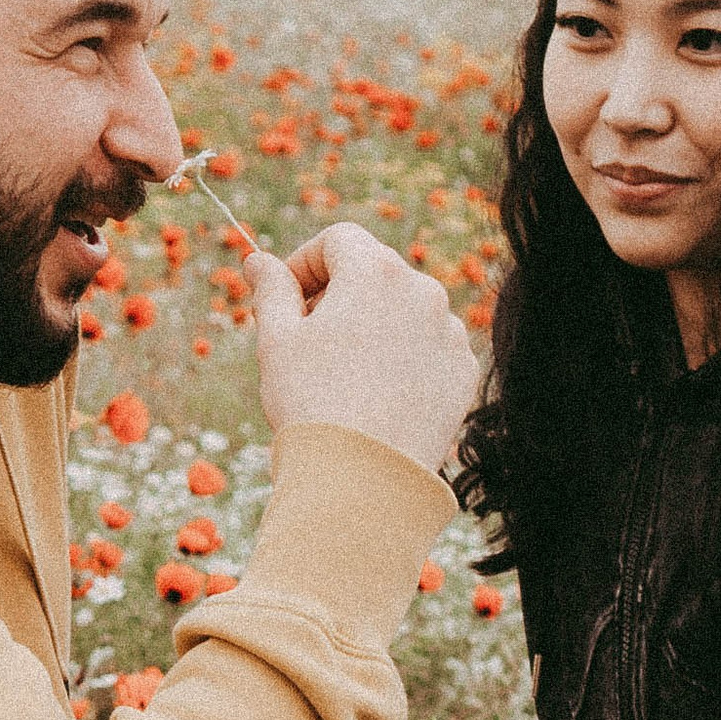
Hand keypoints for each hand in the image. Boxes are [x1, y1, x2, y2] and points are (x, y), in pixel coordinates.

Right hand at [248, 223, 477, 474]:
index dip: (305, 263)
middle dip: (338, 295)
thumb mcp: (277, 340)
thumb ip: (271, 289)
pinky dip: (404, 358)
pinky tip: (377, 394)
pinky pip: (429, 348)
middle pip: (374, 272)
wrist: (363, 479)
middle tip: (308, 339)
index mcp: (376, 271)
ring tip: (343, 372)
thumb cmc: (311, 403)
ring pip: (404, 310)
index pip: (338, 240)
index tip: (286, 298)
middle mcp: (423, 290)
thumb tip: (258, 260)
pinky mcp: (462, 371)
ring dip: (373, 325)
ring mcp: (449, 332)